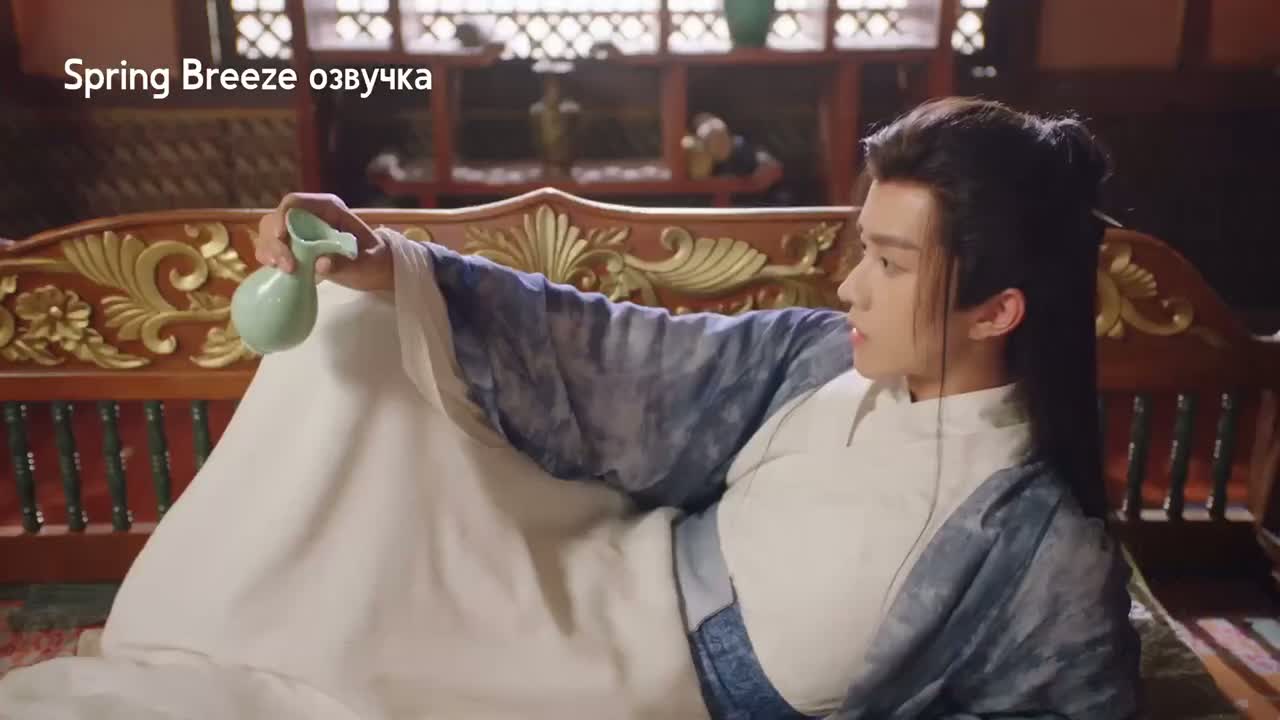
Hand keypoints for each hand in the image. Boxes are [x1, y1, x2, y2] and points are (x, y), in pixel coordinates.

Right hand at [255, 192, 393, 291]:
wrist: (377, 269)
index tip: (282, 237)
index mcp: (328, 209)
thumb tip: (321, 263)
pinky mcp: (295, 248)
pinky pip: (273, 249)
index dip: (282, 216)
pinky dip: (270, 259)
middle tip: (287, 266)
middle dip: (275, 241)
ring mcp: (300, 232)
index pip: (294, 202)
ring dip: (270, 252)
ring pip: (270, 234)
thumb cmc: (375, 260)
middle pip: (276, 219)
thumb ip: (347, 263)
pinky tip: (278, 272)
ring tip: (284, 271)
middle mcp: (310, 216)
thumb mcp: (369, 263)